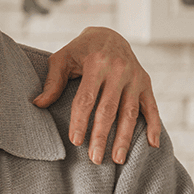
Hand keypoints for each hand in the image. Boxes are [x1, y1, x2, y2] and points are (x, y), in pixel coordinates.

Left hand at [35, 27, 161, 164]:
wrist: (109, 34)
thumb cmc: (81, 50)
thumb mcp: (63, 59)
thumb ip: (53, 82)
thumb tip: (38, 104)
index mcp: (97, 64)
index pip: (87, 98)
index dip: (81, 121)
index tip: (75, 141)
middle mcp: (119, 71)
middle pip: (109, 110)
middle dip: (102, 136)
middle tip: (95, 159)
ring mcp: (135, 78)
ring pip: (131, 112)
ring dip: (125, 137)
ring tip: (117, 159)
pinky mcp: (146, 83)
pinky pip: (152, 107)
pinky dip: (155, 126)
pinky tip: (152, 145)